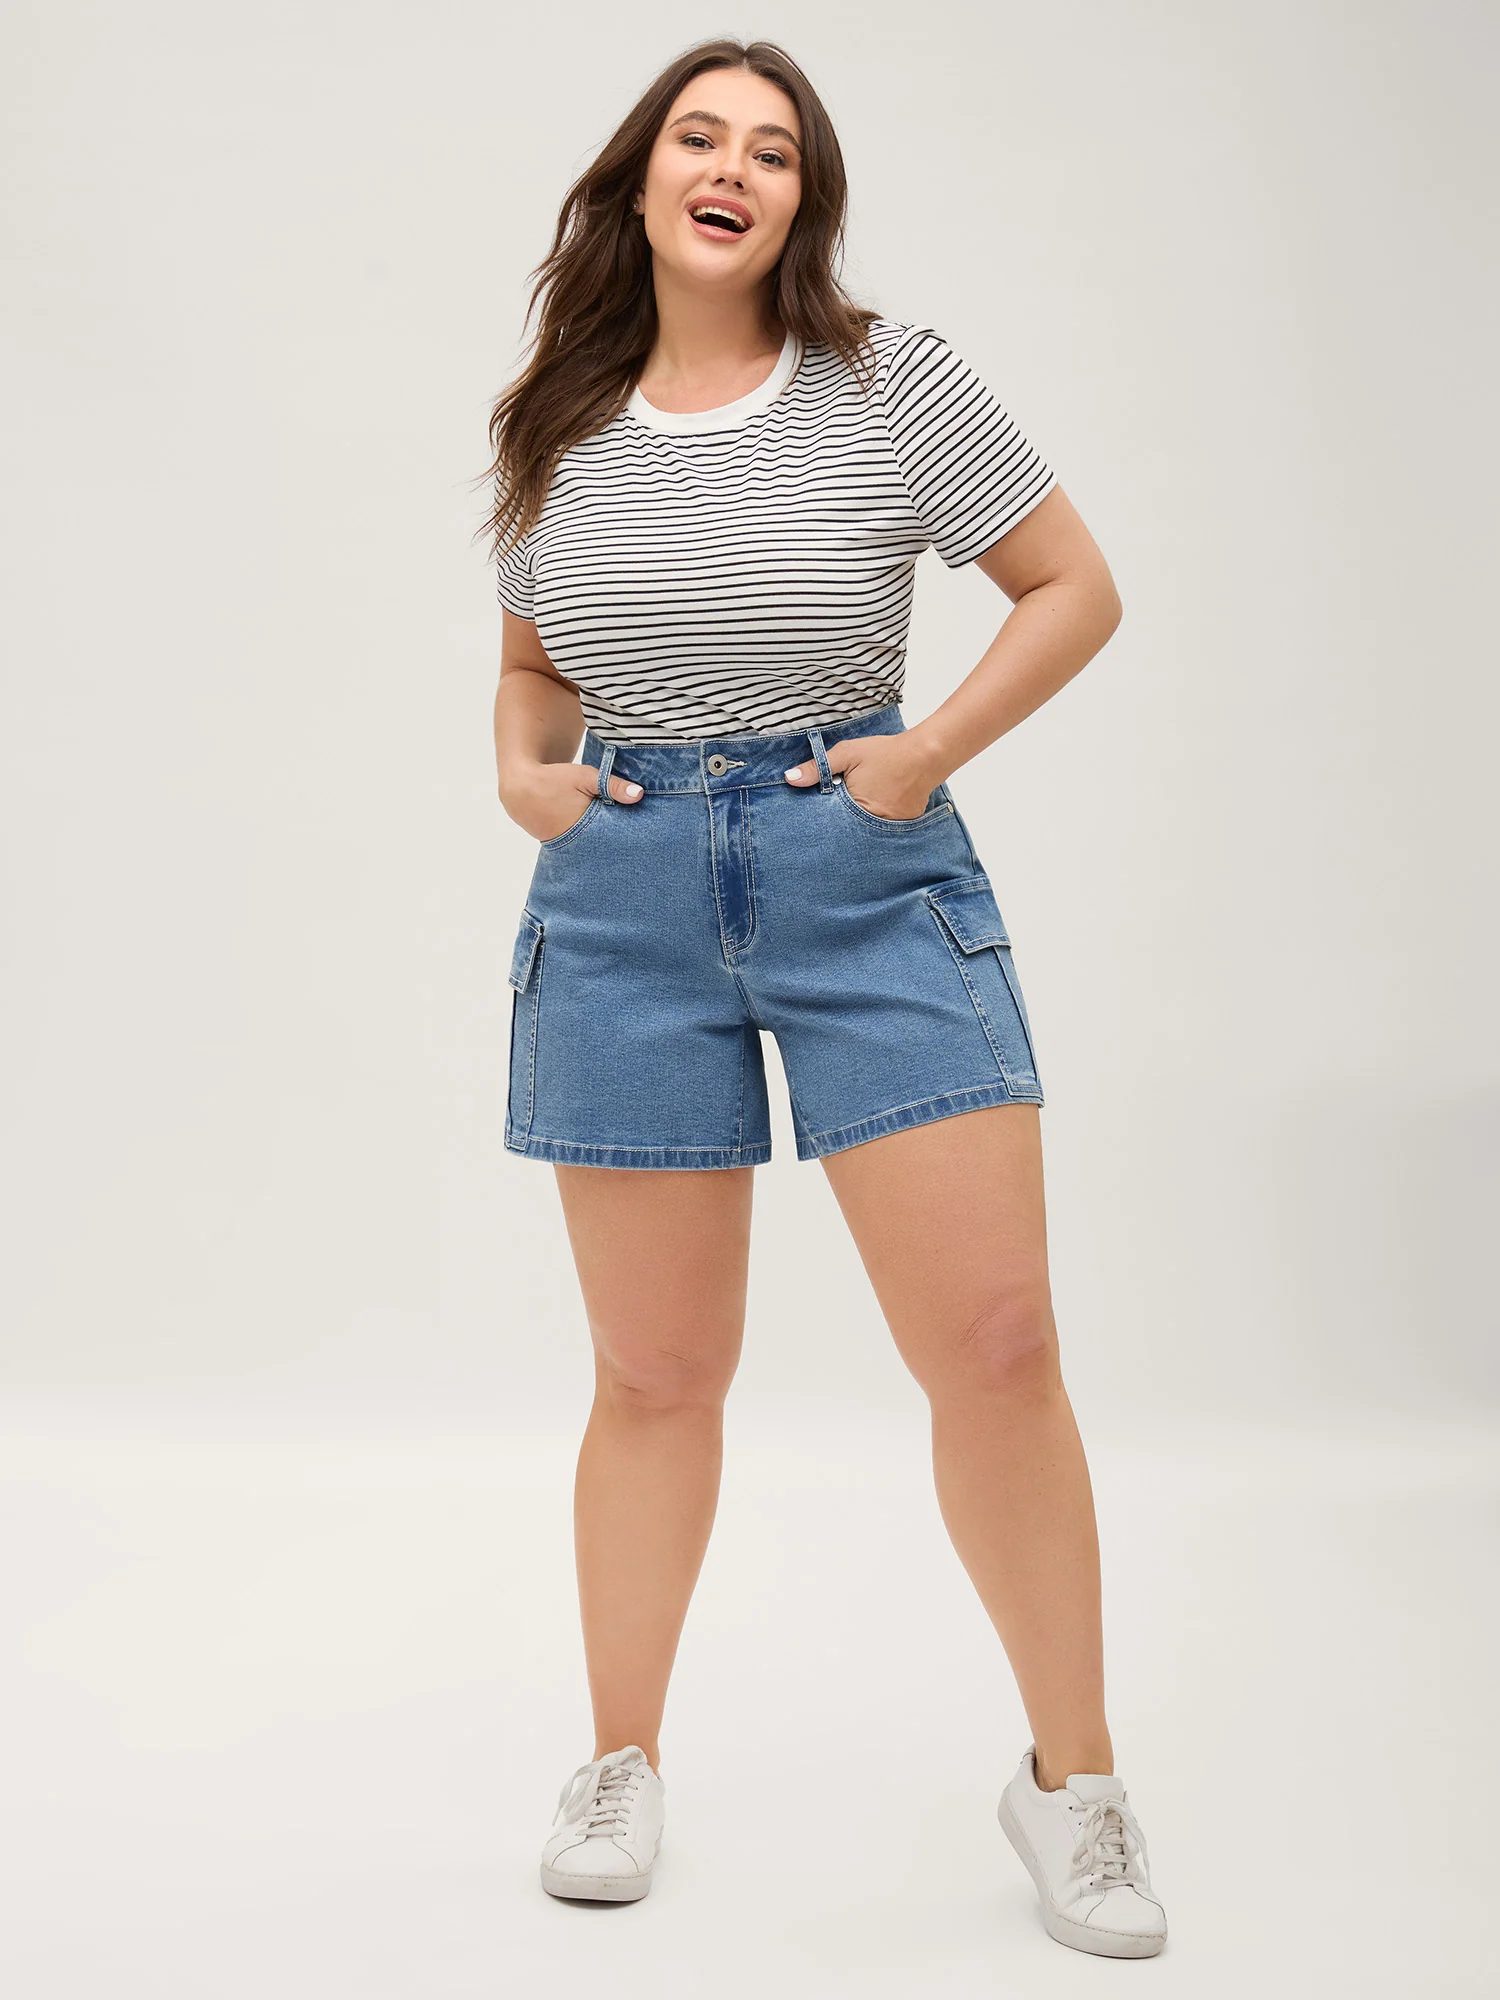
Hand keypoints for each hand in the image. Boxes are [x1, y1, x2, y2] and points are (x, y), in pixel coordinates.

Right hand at [500, 760, 642, 842]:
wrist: (519, 787)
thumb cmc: (553, 779)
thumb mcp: (585, 777)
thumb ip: (611, 785)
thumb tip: (639, 794)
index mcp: (584, 829)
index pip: (614, 840)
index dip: (628, 837)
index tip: (642, 836)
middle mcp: (575, 844)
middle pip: (605, 849)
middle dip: (618, 846)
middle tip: (636, 845)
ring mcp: (565, 848)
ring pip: (592, 849)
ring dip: (603, 845)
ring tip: (621, 844)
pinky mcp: (559, 847)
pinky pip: (580, 848)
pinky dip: (589, 843)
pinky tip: (599, 839)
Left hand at [782, 734, 945, 820]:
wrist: (925, 755)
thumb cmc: (884, 753)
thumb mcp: (847, 753)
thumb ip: (818, 766)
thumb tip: (790, 778)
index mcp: (856, 808)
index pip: (830, 827)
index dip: (820, 827)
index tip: (809, 830)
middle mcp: (874, 824)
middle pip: (848, 835)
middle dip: (837, 833)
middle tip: (826, 832)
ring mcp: (891, 829)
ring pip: (866, 836)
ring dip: (856, 831)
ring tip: (849, 827)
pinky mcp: (903, 828)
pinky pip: (883, 833)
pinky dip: (875, 828)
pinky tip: (870, 820)